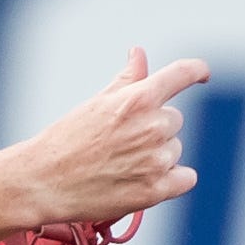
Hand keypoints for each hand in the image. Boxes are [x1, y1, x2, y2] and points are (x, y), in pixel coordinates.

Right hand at [6, 46, 205, 230]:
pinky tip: (145, 181)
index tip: (201, 75)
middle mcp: (152, 127)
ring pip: (175, 150)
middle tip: (120, 143)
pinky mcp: (155, 190)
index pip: (183, 74)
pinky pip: (185, 178)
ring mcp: (155, 160)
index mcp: (137, 98)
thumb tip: (139, 54)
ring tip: (121, 165)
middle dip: (153, 129)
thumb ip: (127, 79)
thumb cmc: (65, 141)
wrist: (42, 182)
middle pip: (173, 121)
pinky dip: (171, 180)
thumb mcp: (96, 103)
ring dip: (157, 156)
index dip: (196, 71)